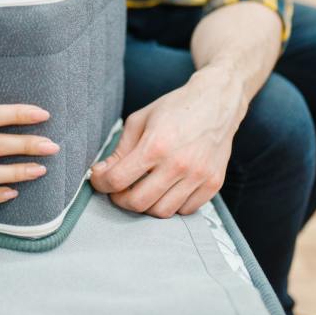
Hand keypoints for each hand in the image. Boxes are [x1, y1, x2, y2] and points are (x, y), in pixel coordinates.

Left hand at [89, 65, 246, 217]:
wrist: (216, 102)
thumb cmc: (175, 108)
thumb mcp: (139, 120)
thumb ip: (120, 150)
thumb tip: (102, 174)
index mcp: (155, 145)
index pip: (118, 180)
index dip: (101, 183)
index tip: (99, 179)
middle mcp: (178, 164)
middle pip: (138, 203)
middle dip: (120, 199)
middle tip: (118, 189)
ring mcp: (198, 176)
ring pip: (162, 212)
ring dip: (146, 205)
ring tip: (142, 189)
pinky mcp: (213, 183)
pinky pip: (186, 210)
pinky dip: (171, 205)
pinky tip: (166, 189)